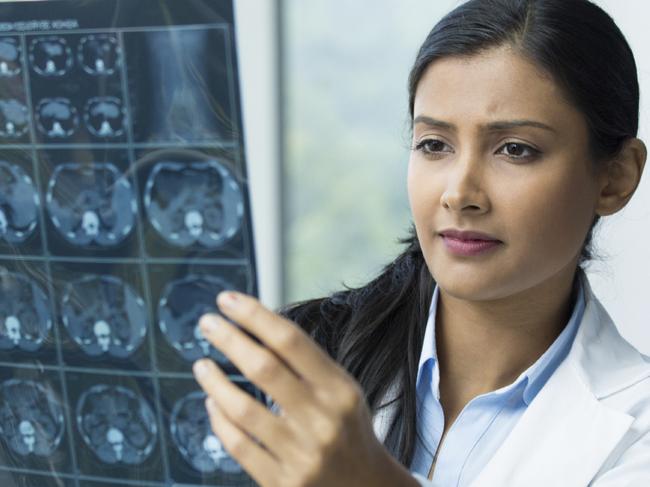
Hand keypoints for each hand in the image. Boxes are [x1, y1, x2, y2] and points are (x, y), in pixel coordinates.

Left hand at [192, 291, 418, 486]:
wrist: (365, 486)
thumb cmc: (347, 428)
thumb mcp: (342, 389)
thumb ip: (306, 363)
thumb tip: (255, 326)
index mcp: (339, 390)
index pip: (291, 341)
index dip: (255, 316)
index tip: (228, 300)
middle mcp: (322, 420)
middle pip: (264, 368)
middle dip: (229, 339)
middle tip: (207, 323)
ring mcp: (301, 454)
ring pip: (242, 409)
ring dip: (214, 381)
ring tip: (202, 365)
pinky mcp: (282, 482)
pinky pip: (238, 445)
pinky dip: (219, 420)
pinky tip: (212, 402)